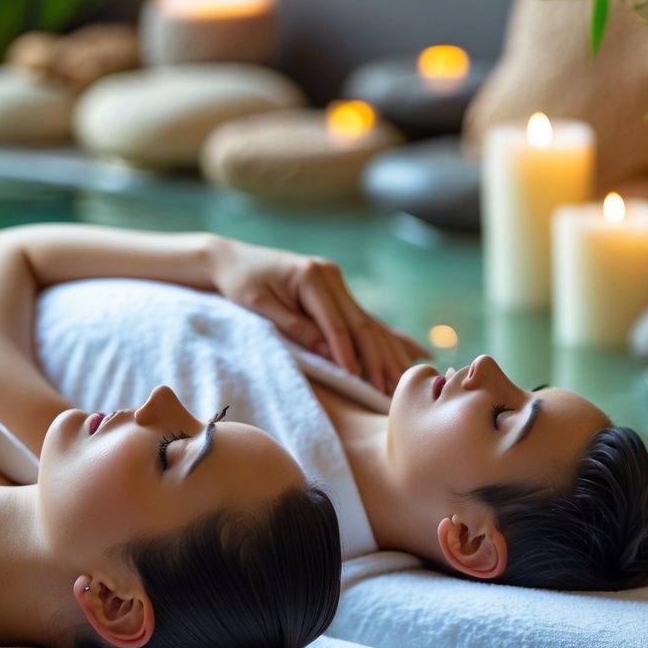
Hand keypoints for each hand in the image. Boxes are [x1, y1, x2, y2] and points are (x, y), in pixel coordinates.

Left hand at [211, 239, 429, 392]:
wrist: (233, 260)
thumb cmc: (241, 283)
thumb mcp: (260, 306)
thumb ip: (297, 328)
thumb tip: (330, 353)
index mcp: (313, 277)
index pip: (336, 324)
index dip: (348, 354)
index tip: (358, 380)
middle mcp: (331, 276)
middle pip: (361, 323)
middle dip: (377, 358)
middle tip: (389, 388)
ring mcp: (337, 281)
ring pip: (369, 322)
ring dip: (389, 352)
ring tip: (408, 377)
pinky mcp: (338, 290)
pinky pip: (365, 319)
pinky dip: (388, 338)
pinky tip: (415, 351)